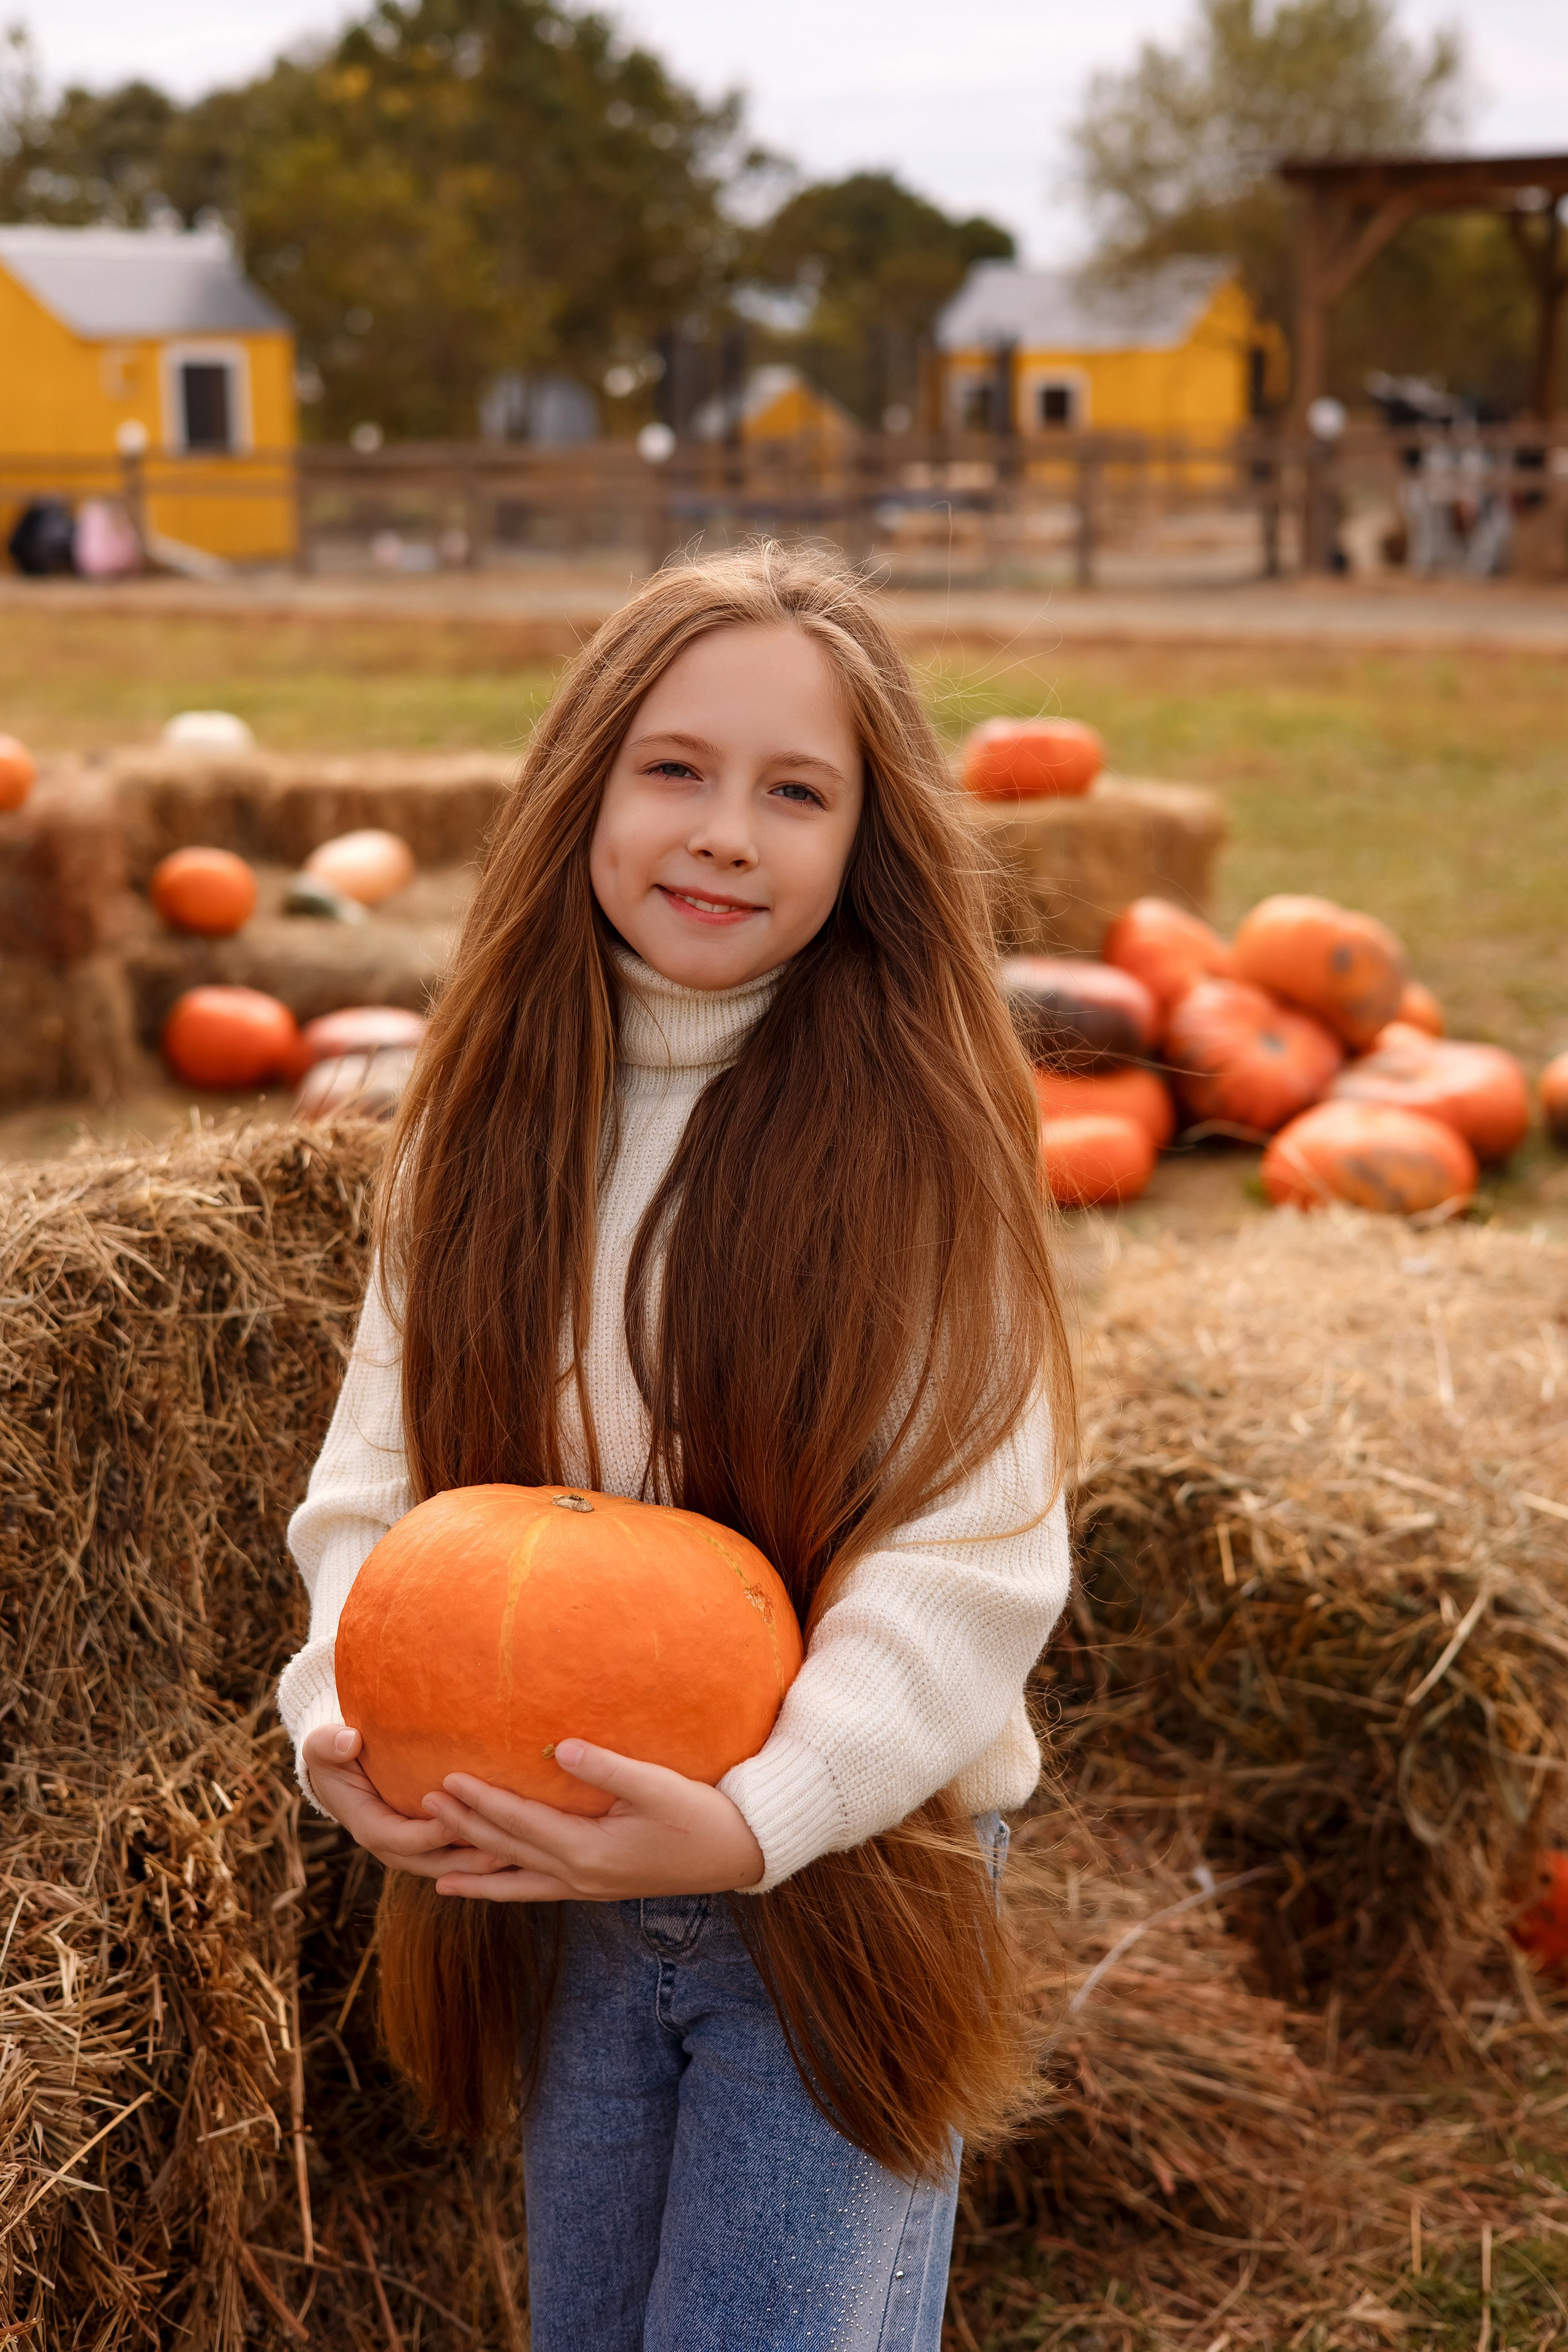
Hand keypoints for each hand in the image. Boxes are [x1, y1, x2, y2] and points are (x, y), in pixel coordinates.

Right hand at [301, 1725, 505, 1879]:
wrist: (342, 1768)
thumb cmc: (334, 1754)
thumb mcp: (323, 1746)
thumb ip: (329, 1745)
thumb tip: (347, 1741)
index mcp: (369, 1827)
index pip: (401, 1839)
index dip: (429, 1833)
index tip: (458, 1818)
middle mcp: (395, 1846)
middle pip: (435, 1863)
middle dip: (469, 1861)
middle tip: (506, 1850)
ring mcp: (416, 1847)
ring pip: (453, 1864)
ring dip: (484, 1863)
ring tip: (523, 1853)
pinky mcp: (433, 1840)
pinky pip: (460, 1853)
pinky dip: (486, 1851)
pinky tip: (519, 1845)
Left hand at [420, 1739, 766, 1903]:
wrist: (737, 1854)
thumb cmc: (701, 1813)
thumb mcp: (658, 1785)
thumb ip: (607, 1767)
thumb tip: (557, 1745)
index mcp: (589, 1851)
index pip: (521, 1822)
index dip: (481, 1801)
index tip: (445, 1779)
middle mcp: (579, 1876)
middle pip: (508, 1851)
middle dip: (465, 1829)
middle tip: (423, 1805)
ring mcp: (585, 1887)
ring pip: (516, 1880)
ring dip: (475, 1869)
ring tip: (433, 1869)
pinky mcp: (594, 1887)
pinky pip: (535, 1890)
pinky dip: (502, 1890)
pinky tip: (479, 1887)